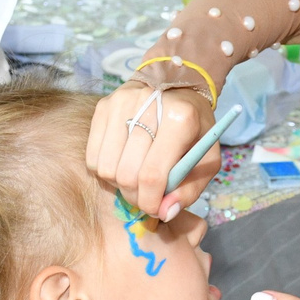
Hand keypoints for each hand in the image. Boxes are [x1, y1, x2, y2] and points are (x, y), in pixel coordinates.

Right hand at [87, 79, 217, 218]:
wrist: (178, 86)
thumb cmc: (195, 129)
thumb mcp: (207, 159)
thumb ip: (189, 190)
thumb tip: (165, 213)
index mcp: (180, 119)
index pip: (153, 174)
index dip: (150, 201)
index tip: (154, 210)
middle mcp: (148, 106)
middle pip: (126, 174)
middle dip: (134, 196)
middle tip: (145, 196)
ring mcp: (121, 103)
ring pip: (106, 167)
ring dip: (118, 183)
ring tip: (134, 177)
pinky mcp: (103, 106)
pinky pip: (93, 155)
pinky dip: (105, 169)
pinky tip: (122, 163)